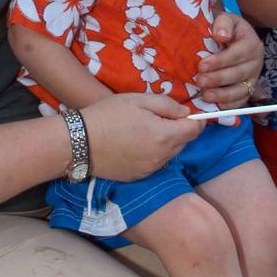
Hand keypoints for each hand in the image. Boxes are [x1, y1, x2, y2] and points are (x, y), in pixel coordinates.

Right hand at [82, 94, 204, 180]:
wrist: (80, 141)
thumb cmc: (109, 114)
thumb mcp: (138, 100)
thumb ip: (167, 105)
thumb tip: (187, 113)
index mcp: (164, 136)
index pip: (195, 130)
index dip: (196, 119)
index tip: (188, 112)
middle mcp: (161, 157)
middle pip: (184, 143)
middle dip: (180, 130)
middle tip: (161, 117)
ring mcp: (150, 169)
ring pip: (170, 154)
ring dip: (167, 142)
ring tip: (146, 130)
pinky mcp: (139, 176)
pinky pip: (156, 163)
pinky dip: (154, 153)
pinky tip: (137, 144)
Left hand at [194, 12, 263, 108]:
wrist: (229, 35)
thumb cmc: (224, 28)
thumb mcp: (225, 18)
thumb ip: (223, 23)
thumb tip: (220, 35)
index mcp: (251, 43)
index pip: (237, 54)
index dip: (220, 61)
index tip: (202, 66)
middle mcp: (256, 62)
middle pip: (238, 74)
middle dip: (218, 79)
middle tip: (200, 81)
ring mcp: (253, 77)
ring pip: (241, 90)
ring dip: (223, 95)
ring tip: (206, 96)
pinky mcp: (248, 89)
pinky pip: (242, 100)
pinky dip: (231, 105)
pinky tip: (217, 106)